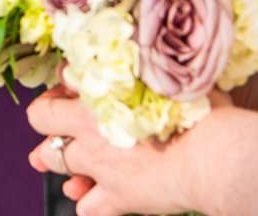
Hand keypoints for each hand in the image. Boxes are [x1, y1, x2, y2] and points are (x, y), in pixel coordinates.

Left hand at [27, 86, 257, 215]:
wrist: (213, 154)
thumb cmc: (197, 109)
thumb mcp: (167, 76)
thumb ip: (144, 69)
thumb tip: (144, 57)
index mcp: (96, 100)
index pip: (50, 98)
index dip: (55, 96)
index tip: (69, 93)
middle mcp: (90, 135)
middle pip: (44, 132)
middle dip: (51, 133)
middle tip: (65, 133)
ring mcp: (101, 169)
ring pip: (59, 167)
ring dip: (66, 166)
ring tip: (76, 168)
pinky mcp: (119, 199)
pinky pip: (88, 209)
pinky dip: (91, 202)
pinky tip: (101, 196)